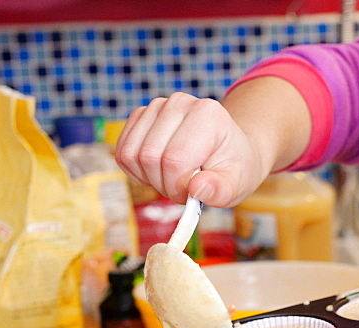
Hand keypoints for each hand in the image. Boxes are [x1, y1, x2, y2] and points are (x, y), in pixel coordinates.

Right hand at [115, 92, 269, 207]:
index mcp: (208, 115)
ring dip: (149, 178)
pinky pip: (122, 152)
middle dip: (164, 185)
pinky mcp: (140, 116)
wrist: (229, 150)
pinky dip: (136, 171)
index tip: (193, 193)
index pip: (175, 159)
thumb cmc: (233, 168)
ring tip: (174, 179)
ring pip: (131, 155)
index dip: (178, 187)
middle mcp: (180, 103)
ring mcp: (157, 106)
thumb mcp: (237, 184)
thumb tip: (197, 189)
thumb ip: (220, 190)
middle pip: (149, 157)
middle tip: (184, 189)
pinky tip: (158, 172)